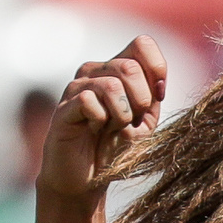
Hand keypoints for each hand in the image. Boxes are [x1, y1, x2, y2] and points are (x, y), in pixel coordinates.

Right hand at [38, 37, 165, 203]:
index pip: (142, 44)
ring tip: (113, 128)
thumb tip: (158, 82)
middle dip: (140, 100)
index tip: (158, 97)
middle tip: (131, 121)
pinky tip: (94, 130)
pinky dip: (101, 121)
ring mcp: (77, 87)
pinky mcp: (64, 107)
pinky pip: (90, 102)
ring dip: (122, 115)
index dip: (157, 69)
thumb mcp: (145, 122)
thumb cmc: (115, 146)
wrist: (86, 179)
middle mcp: (96, 71)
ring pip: (112, 85)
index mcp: (117, 69)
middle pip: (130, 67)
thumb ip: (153, 97)